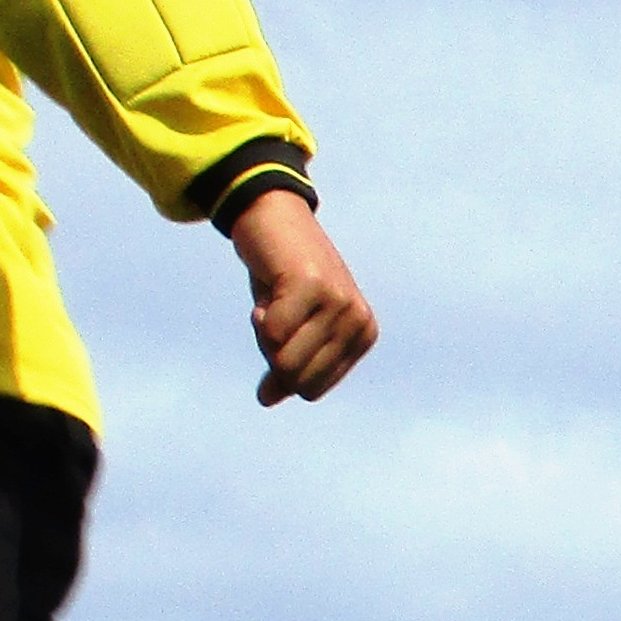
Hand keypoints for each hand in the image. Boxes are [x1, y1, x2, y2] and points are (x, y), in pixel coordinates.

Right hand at [229, 190, 376, 406]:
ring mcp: (339, 302)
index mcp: (362, 337)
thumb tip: (266, 399)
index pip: (311, 389)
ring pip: (284, 359)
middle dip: (274, 353)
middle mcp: (357, 321)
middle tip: (280, 314)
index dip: (286, 366)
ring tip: (276, 301)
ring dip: (265, 334)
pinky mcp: (313, 285)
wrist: (275, 221)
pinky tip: (268, 291)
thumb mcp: (289, 331)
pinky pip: (272, 334)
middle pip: (298, 378)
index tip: (291, 329)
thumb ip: (284, 369)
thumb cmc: (283, 280)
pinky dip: (259, 318)